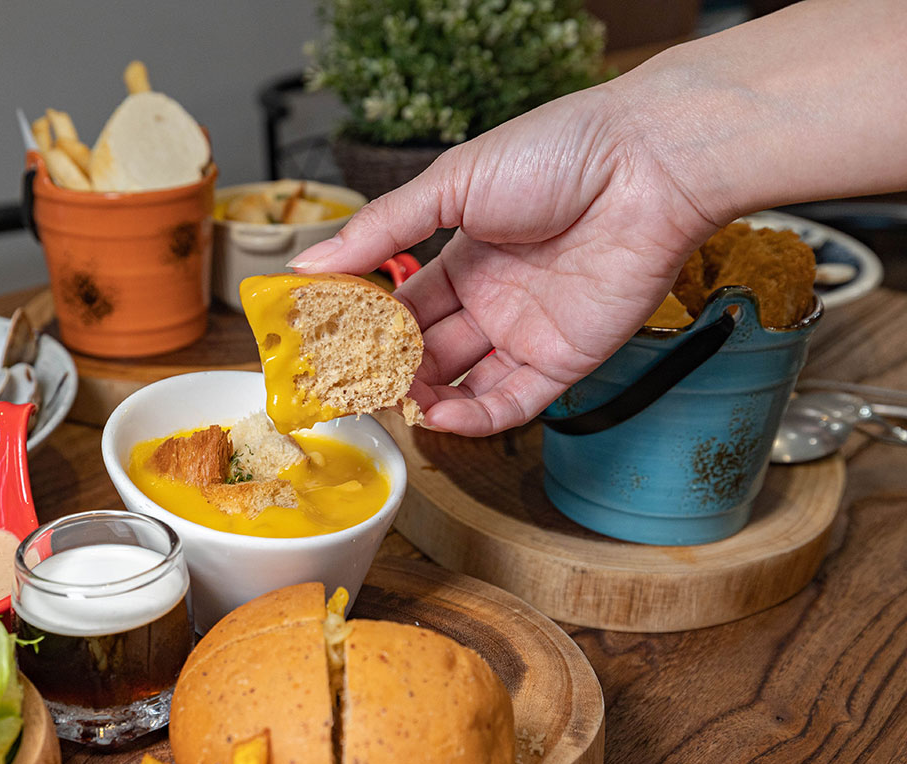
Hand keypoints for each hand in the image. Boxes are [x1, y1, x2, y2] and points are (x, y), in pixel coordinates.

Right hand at [290, 88, 719, 435]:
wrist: (646, 165)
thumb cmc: (554, 154)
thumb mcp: (449, 185)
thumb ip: (379, 231)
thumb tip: (307, 265)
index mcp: (463, 254)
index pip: (401, 304)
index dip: (364, 327)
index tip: (326, 347)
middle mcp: (492, 297)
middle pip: (426, 350)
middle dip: (388, 371)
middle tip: (351, 386)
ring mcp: (527, 331)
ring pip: (462, 384)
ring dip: (424, 400)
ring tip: (392, 403)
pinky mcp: (565, 360)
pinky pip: (511, 403)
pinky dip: (473, 419)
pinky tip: (439, 418)